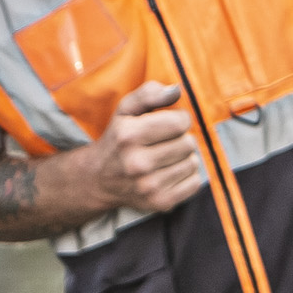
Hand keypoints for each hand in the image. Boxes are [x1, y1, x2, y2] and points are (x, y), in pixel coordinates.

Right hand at [87, 81, 208, 213]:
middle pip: (188, 143)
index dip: (179, 119)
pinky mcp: (160, 202)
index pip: (179, 122)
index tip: (169, 123)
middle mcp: (138, 163)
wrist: (98, 179)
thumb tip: (177, 90)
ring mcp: (149, 186)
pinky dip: (187, 175)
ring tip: (167, 157)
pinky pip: (194, 183)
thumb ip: (149, 93)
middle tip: (166, 142)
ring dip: (184, 157)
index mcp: (129, 136)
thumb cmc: (118, 138)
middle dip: (181, 139)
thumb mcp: (125, 110)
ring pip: (193, 163)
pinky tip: (170, 172)